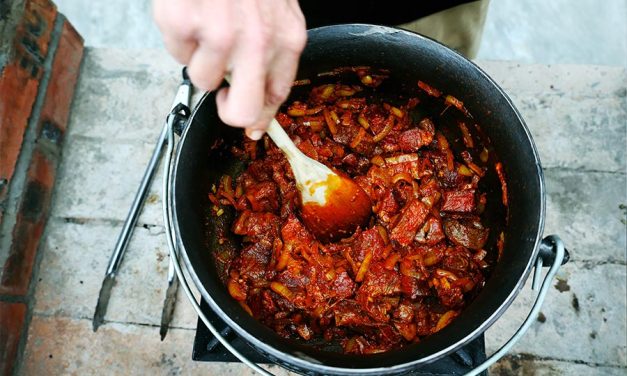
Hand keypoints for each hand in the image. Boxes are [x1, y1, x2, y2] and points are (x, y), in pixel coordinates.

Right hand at [153, 0, 306, 139]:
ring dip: (199, 54)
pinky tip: (191, 10)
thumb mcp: (274, 9)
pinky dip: (178, 35)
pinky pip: (176, 53)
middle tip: (220, 89)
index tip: (252, 127)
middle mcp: (257, 42)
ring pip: (202, 80)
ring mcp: (220, 34)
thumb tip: (258, 104)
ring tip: (205, 21)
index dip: (261, 116)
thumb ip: (271, 52)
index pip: (278, 95)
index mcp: (286, 37)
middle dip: (227, 109)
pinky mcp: (185, 25)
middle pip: (240, 112)